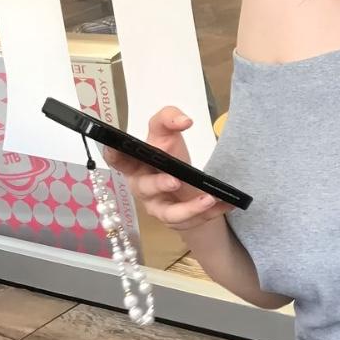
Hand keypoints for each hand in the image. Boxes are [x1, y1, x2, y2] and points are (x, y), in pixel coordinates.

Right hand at [102, 106, 231, 230]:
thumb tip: (184, 120)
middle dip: (158, 185)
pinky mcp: (177, 221)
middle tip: (175, 180)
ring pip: (169, 214)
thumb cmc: (169, 156)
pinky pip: (194, 221)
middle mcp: (143, 187)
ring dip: (189, 208)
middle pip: (145, 188)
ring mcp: (158, 207)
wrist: (184, 184)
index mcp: (135, 164)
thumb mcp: (168, 134)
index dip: (113, 155)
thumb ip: (169, 118)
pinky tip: (227, 202)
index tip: (114, 147)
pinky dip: (212, 212)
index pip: (118, 159)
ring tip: (208, 198)